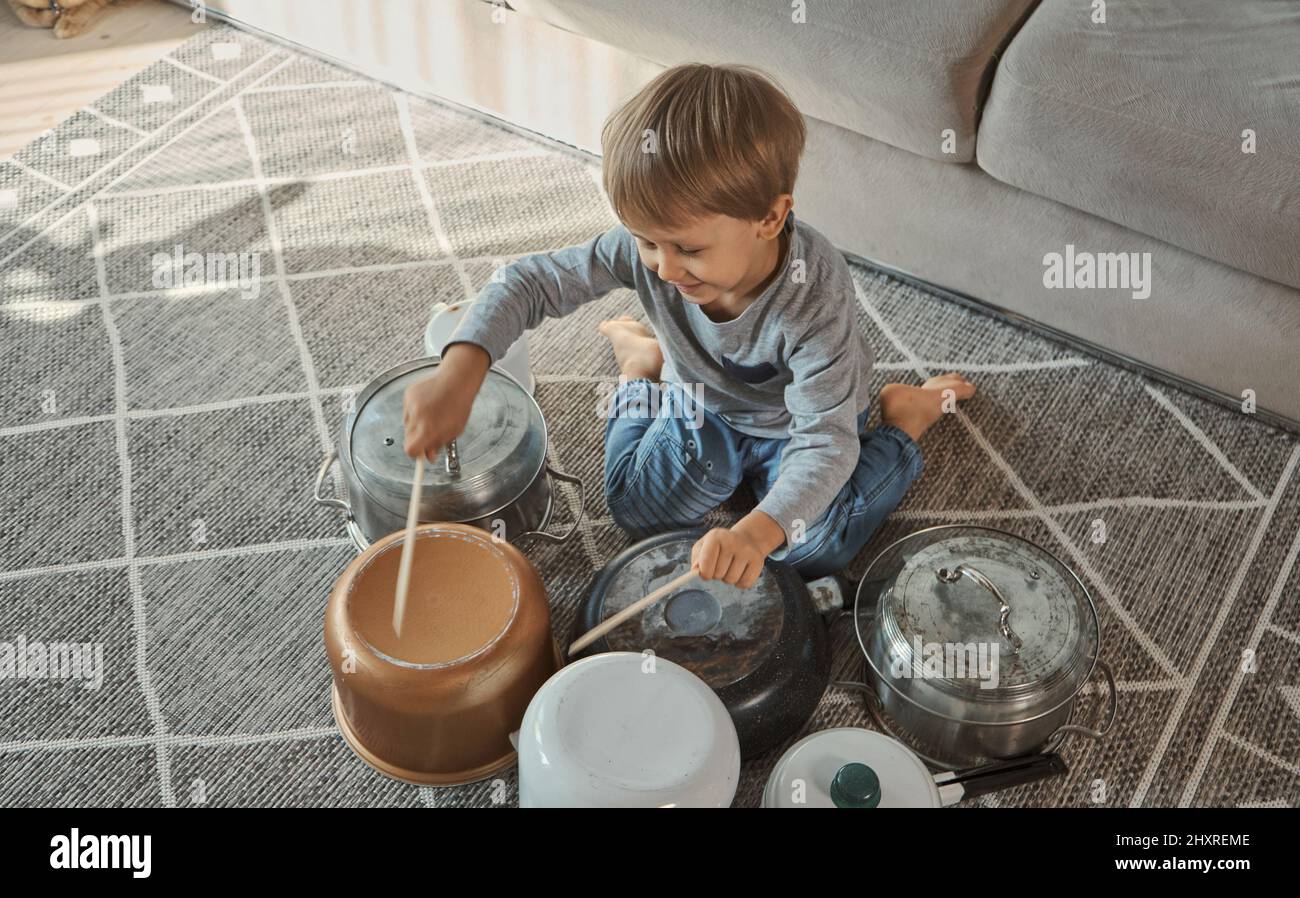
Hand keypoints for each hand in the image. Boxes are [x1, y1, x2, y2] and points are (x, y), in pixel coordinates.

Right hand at [402, 344, 488, 460]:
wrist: (456, 380)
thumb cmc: (459, 403)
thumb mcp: (454, 430)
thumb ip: (438, 444)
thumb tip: (429, 456)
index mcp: (428, 429)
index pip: (410, 450)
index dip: (415, 453)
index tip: (420, 453)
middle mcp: (416, 418)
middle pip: (408, 438)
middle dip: (417, 438)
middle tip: (429, 432)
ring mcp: (410, 405)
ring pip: (407, 423)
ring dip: (416, 423)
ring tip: (432, 414)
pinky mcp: (408, 395)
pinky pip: (407, 409)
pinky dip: (415, 410)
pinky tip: (428, 404)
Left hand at [690, 526, 765, 588]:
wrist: (747, 538)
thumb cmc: (721, 545)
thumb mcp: (704, 546)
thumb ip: (697, 558)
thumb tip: (695, 571)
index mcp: (716, 536)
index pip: (705, 564)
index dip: (704, 573)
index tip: (706, 572)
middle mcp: (732, 541)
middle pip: (718, 575)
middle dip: (717, 574)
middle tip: (721, 565)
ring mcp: (747, 551)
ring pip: (731, 580)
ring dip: (728, 578)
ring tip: (731, 566)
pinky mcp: (758, 561)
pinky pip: (745, 583)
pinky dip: (740, 582)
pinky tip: (741, 571)